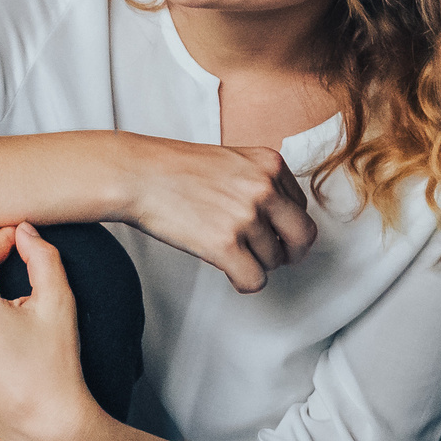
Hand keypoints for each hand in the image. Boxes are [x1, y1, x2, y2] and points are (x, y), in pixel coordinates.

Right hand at [118, 135, 316, 292]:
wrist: (137, 174)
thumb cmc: (176, 169)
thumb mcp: (232, 160)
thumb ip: (261, 182)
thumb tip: (283, 221)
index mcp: (269, 163)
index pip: (300, 207)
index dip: (285, 225)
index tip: (270, 232)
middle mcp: (264, 187)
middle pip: (302, 236)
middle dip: (291, 252)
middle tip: (273, 257)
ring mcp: (245, 216)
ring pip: (273, 262)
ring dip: (254, 262)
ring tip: (226, 248)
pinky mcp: (224, 245)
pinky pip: (254, 280)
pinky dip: (244, 281)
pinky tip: (228, 269)